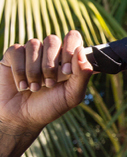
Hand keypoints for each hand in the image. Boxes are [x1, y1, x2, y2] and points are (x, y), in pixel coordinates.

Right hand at [0, 31, 92, 156]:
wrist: (22, 119)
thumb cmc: (49, 107)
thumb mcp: (71, 96)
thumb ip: (82, 76)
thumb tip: (82, 52)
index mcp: (67, 60)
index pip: (73, 38)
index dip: (70, 50)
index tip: (68, 71)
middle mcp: (50, 53)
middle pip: (52, 40)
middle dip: (51, 65)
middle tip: (49, 85)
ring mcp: (31, 53)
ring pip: (34, 45)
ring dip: (34, 71)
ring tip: (35, 88)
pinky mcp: (13, 55)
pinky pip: (17, 51)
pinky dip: (20, 71)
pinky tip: (21, 85)